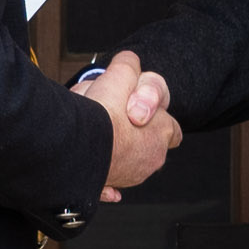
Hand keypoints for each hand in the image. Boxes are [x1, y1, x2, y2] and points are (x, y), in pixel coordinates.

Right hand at [83, 48, 178, 198]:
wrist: (76, 145)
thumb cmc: (102, 114)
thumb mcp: (121, 74)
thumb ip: (129, 66)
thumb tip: (129, 62)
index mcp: (162, 133)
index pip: (172, 129)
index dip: (157, 119)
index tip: (141, 113)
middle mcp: (150, 159)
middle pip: (147, 145)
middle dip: (132, 133)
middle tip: (111, 117)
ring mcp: (129, 176)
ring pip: (126, 161)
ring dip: (114, 149)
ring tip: (95, 132)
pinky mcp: (106, 186)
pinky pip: (108, 184)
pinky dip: (104, 180)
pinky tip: (94, 166)